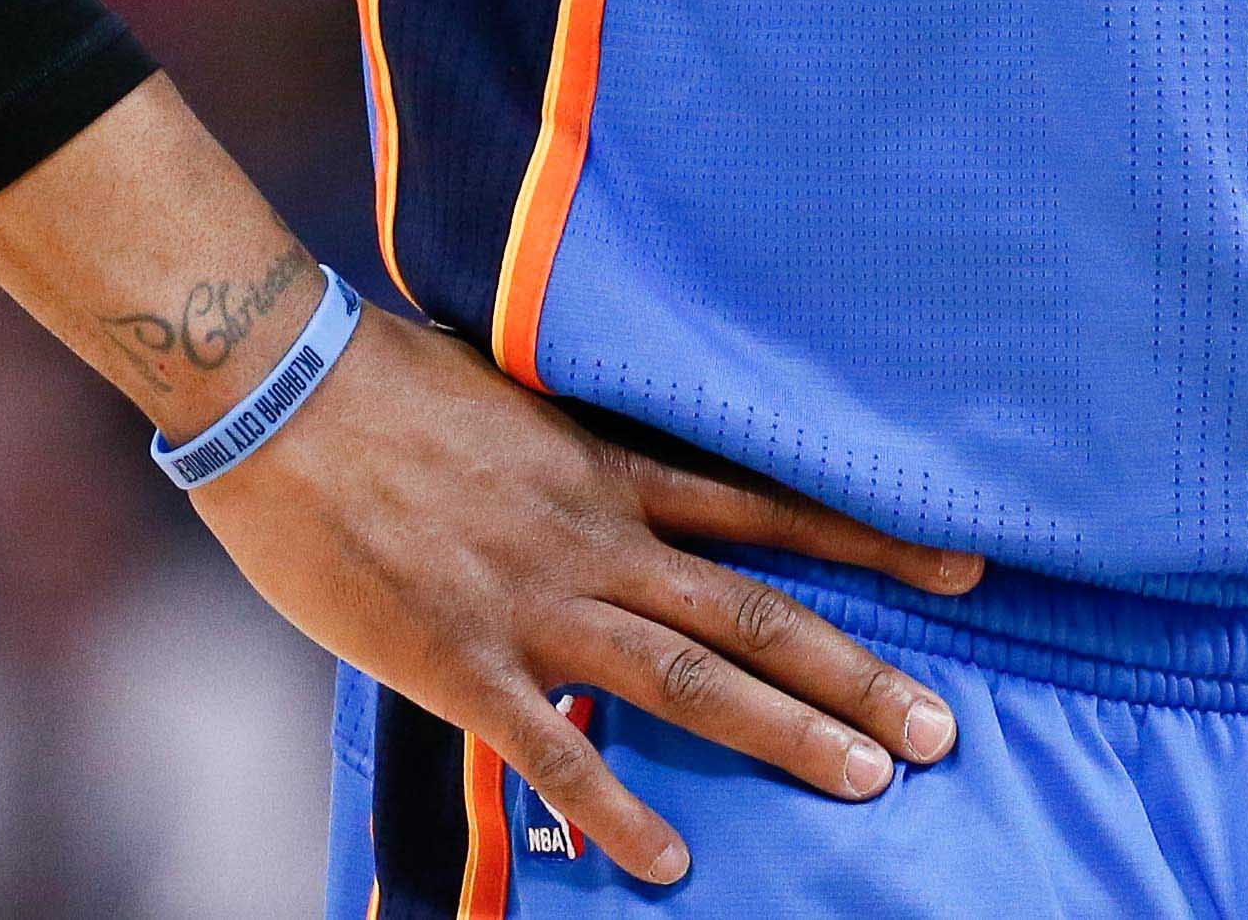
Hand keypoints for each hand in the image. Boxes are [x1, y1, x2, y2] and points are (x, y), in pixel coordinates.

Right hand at [192, 311, 985, 883]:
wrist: (285, 390)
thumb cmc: (386, 384)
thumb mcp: (515, 396)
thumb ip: (576, 445)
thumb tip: (618, 464)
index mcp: (614, 471)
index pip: (772, 509)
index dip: (870, 542)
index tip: (962, 571)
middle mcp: (600, 539)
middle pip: (757, 615)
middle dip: (856, 675)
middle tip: (938, 732)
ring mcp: (538, 603)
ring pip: (688, 679)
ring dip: (783, 735)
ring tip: (864, 784)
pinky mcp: (463, 660)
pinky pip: (557, 748)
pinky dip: (616, 808)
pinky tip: (670, 861)